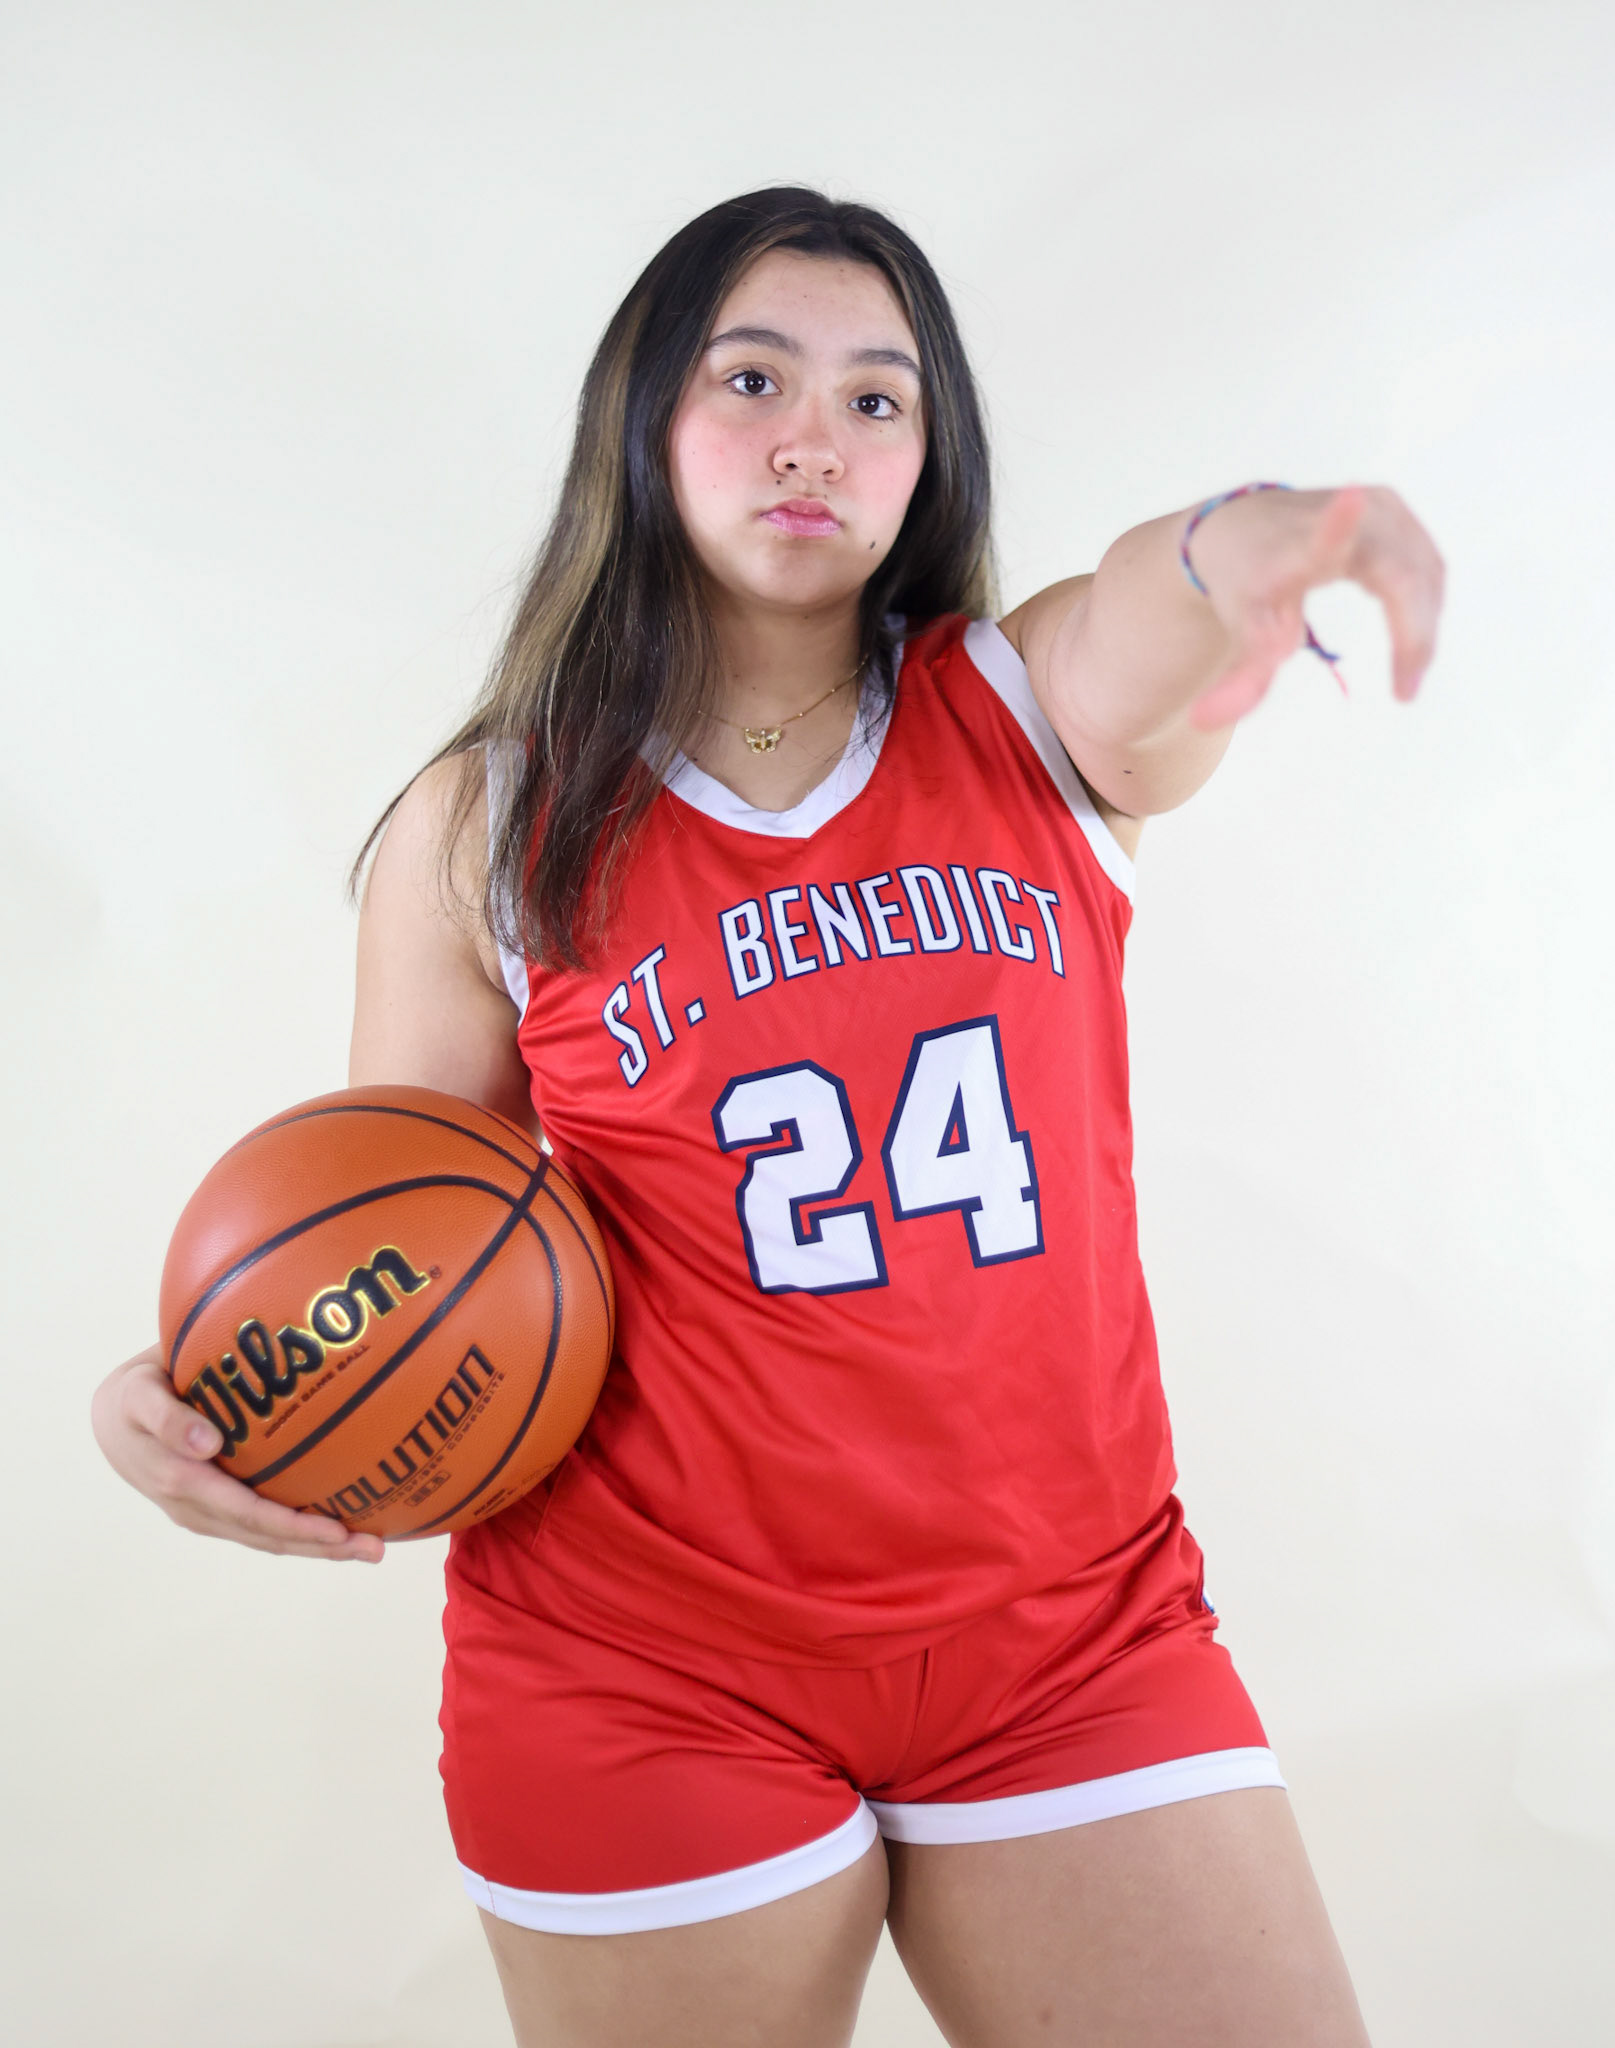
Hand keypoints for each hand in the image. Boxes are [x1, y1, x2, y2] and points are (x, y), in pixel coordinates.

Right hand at [90, 1345, 384, 1561]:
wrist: (113, 1417)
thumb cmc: (135, 1397)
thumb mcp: (140, 1397)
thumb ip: (168, 1418)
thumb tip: (207, 1445)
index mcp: (182, 1484)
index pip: (248, 1514)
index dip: (293, 1526)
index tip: (339, 1530)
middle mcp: (198, 1509)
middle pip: (267, 1537)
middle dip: (321, 1547)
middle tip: (374, 1549)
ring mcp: (209, 1513)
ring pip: (268, 1538)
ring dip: (318, 1548)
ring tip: (369, 1547)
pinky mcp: (217, 1507)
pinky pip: (263, 1524)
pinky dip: (300, 1530)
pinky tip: (338, 1524)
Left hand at [1186, 484, 1445, 729]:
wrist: (1239, 529)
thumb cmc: (1243, 582)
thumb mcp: (1239, 632)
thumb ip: (1237, 676)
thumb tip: (1205, 723)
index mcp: (1300, 541)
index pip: (1322, 534)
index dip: (1338, 523)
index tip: (1350, 498)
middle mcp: (1342, 512)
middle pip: (1401, 576)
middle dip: (1413, 636)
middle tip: (1404, 692)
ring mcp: (1377, 504)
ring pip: (1423, 574)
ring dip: (1422, 626)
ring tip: (1406, 675)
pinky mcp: (1395, 507)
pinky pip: (1425, 565)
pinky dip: (1423, 605)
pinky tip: (1410, 635)